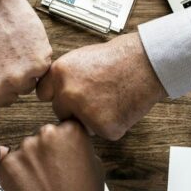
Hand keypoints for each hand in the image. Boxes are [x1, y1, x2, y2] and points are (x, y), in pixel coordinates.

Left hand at [0, 121, 103, 190]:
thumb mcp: (95, 166)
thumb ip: (80, 148)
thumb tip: (70, 144)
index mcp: (70, 131)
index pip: (64, 127)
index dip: (63, 144)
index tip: (63, 155)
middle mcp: (46, 134)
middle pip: (43, 137)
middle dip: (46, 152)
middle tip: (52, 174)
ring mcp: (24, 149)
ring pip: (26, 150)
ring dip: (30, 163)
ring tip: (41, 185)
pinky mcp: (7, 164)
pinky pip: (11, 164)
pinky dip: (16, 175)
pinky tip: (28, 189)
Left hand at [37, 32, 166, 140]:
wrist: (147, 63)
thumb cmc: (118, 58)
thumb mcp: (80, 59)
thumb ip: (63, 78)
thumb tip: (53, 93)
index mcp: (59, 73)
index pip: (43, 95)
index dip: (57, 95)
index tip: (67, 95)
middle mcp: (68, 93)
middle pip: (60, 112)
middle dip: (74, 108)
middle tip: (97, 96)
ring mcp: (85, 112)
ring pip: (81, 125)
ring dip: (92, 118)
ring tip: (111, 98)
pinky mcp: (104, 127)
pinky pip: (102, 132)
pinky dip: (112, 124)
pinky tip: (121, 107)